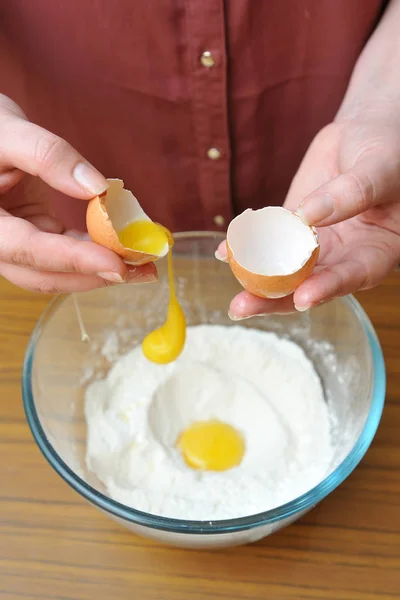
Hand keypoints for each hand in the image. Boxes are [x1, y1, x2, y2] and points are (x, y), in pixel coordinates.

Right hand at [0, 94, 156, 292]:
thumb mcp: (9, 132)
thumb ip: (47, 156)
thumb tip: (98, 188)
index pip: (28, 249)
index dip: (73, 260)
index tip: (116, 264)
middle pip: (43, 274)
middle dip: (94, 276)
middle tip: (142, 271)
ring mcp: (15, 245)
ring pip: (55, 273)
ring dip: (99, 272)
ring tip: (142, 267)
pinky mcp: (33, 239)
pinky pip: (64, 255)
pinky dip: (93, 254)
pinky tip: (122, 250)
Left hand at [218, 118, 399, 317]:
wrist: (363, 134)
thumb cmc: (388, 150)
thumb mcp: (380, 168)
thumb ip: (352, 192)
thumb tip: (307, 216)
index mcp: (376, 250)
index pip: (354, 275)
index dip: (328, 288)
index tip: (302, 299)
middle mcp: (344, 255)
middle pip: (310, 284)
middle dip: (276, 299)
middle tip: (244, 306)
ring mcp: (314, 244)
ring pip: (284, 269)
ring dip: (254, 280)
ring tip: (229, 293)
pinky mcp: (289, 227)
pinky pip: (267, 239)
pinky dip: (246, 246)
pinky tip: (223, 251)